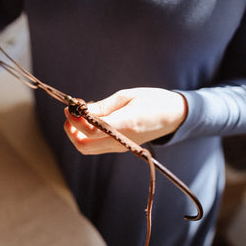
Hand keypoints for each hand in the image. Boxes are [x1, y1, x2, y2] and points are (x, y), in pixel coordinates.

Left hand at [63, 88, 187, 153]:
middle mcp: (122, 140)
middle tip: (70, 112)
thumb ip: (102, 107)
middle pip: (84, 145)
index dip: (75, 120)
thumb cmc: (152, 100)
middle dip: (71, 130)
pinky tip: (90, 118)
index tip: (70, 106)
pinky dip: (86, 134)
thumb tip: (80, 111)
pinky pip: (96, 146)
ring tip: (80, 113)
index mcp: (126, 124)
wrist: (174, 116)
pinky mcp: (119, 147)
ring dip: (76, 133)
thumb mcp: (127, 96)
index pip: (92, 130)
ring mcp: (120, 147)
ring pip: (87, 148)